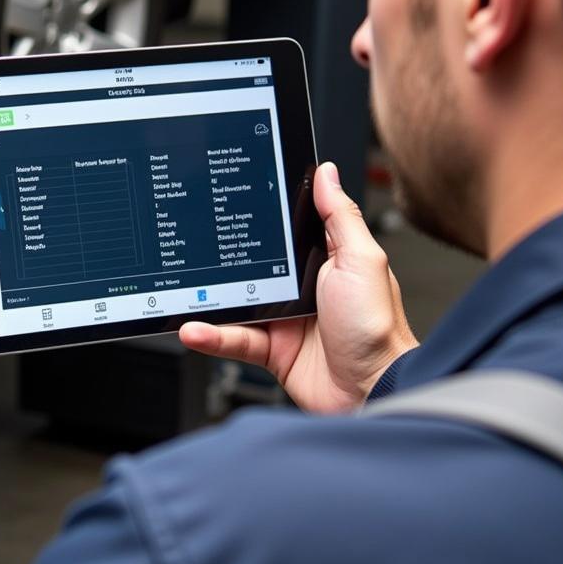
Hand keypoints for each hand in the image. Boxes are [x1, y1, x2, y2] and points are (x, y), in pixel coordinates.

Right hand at [180, 162, 417, 412]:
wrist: (372, 389)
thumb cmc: (376, 327)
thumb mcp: (361, 260)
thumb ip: (340, 217)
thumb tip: (326, 174)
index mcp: (323, 261)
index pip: (282, 232)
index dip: (258, 218)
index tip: (228, 203)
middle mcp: (300, 288)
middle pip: (250, 267)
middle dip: (220, 260)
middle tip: (194, 250)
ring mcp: (283, 320)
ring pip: (235, 304)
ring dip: (208, 301)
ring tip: (185, 296)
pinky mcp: (270, 350)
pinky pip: (233, 339)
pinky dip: (212, 335)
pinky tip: (196, 329)